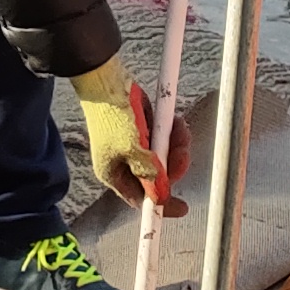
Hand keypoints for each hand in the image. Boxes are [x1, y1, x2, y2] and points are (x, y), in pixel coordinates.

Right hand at [73, 58, 186, 212]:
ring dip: (176, 145)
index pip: (140, 199)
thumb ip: (149, 173)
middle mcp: (124, 163)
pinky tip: (175, 122)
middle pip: (157, 176)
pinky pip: (164, 139)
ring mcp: (134, 146)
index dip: (161, 204)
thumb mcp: (132, 148)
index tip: (182, 208)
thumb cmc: (112, 115)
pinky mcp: (143, 130)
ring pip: (164, 156)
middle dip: (173, 164)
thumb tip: (161, 196)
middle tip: (182, 151)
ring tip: (179, 129)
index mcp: (114, 174)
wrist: (107, 80)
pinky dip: (172, 132)